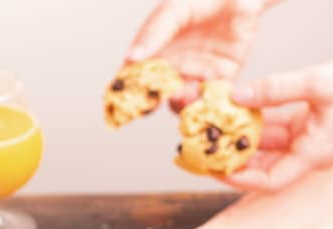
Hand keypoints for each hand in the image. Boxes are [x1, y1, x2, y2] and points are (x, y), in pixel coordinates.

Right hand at [126, 0, 277, 110]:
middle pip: (159, 95)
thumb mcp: (173, 10)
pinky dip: (209, 102)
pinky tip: (205, 99)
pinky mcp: (223, 78)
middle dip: (154, 103)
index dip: (126, 91)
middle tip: (152, 103)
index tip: (120, 100)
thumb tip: (132, 57)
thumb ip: (153, 33)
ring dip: (181, 104)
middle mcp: (174, 69)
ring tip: (180, 96)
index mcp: (156, 54)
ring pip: (184, 101)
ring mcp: (198, 76)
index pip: (137, 77)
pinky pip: (213, 97)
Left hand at [225, 62, 332, 190]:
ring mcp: (305, 137)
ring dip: (241, 135)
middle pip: (261, 165)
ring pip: (265, 143)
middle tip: (203, 148)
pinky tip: (236, 107)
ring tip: (213, 127)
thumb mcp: (320, 84)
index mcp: (311, 155)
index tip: (215, 168)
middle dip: (232, 157)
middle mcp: (305, 152)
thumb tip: (238, 95)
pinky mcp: (306, 120)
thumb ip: (279, 89)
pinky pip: (274, 124)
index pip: (269, 181)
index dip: (240, 179)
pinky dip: (256, 117)